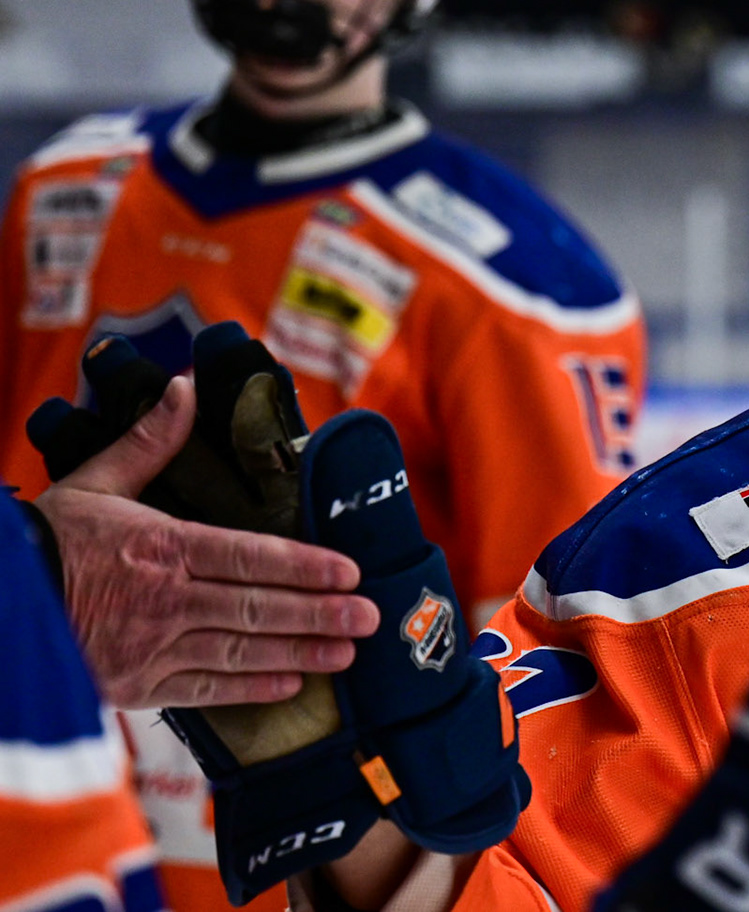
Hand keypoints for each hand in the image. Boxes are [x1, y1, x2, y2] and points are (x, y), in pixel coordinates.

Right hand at [34, 375, 378, 708]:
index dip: (303, 566)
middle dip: (319, 613)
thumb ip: (150, 441)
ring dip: (300, 651)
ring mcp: (150, 648)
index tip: (348, 571)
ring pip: (240, 652)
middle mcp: (164, 601)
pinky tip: (292, 683)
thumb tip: (187, 386)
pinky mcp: (136, 687)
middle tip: (370, 615)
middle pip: (256, 608)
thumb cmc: (48, 542)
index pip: (248, 556)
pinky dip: (251, 688)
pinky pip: (206, 691)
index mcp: (161, 548)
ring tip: (347, 650)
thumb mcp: (95, 482)